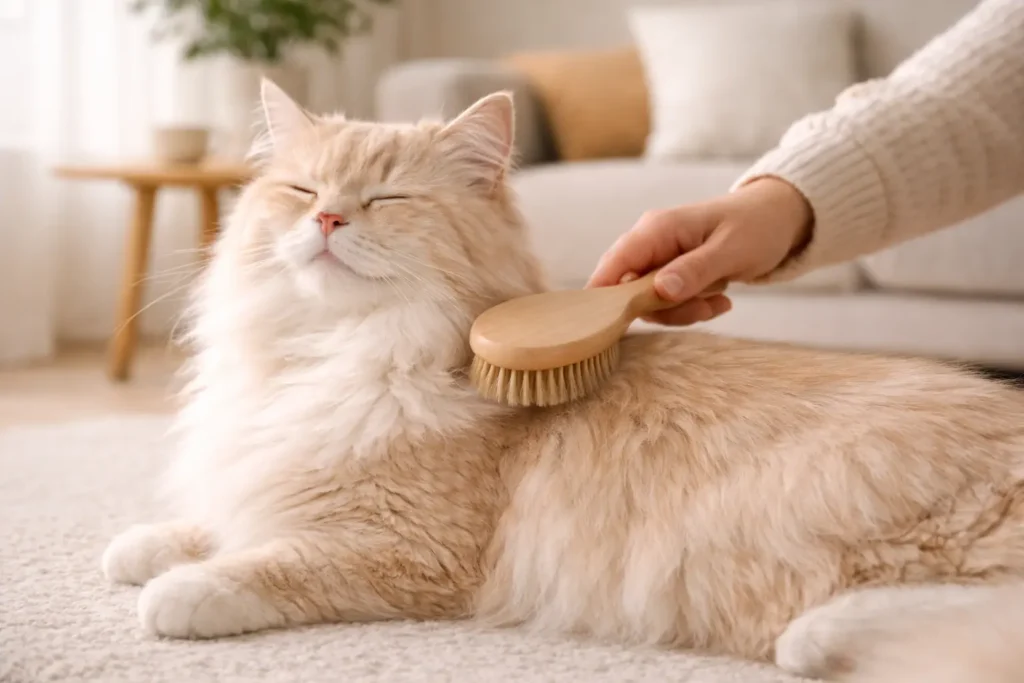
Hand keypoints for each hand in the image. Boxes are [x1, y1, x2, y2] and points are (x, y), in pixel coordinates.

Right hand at [586, 178, 812, 325]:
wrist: (778, 219)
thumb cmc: (757, 226)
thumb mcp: (731, 250)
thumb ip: (695, 270)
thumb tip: (659, 290)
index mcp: (656, 229)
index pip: (613, 266)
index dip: (610, 298)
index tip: (632, 321)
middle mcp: (650, 244)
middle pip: (628, 291)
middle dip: (664, 309)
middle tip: (703, 306)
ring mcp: (659, 260)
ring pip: (649, 303)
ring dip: (684, 311)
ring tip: (719, 300)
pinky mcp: (670, 275)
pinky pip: (668, 304)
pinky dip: (693, 308)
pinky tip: (721, 299)